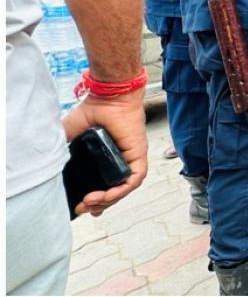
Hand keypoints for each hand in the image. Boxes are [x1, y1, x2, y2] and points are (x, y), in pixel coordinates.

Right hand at [62, 90, 147, 216]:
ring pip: (123, 189)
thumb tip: (49, 170)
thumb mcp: (69, 137)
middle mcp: (119, 162)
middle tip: (82, 208)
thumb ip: (61, 152)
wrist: (108, 98)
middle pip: (113, 192)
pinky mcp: (138, 155)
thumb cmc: (91, 113)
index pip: (104, 187)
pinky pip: (134, 179)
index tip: (81, 207)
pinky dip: (121, 190)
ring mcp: (130, 159)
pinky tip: (105, 195)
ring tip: (90, 203)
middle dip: (98, 205)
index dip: (95, 202)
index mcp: (104, 160)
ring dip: (108, 200)